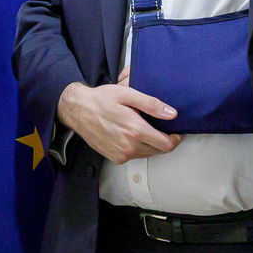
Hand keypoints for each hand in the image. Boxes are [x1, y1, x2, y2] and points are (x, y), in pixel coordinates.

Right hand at [56, 67, 182, 164]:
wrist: (77, 110)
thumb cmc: (101, 99)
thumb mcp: (127, 94)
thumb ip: (151, 104)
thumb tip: (172, 114)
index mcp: (135, 130)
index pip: (166, 144)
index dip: (175, 139)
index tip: (175, 132)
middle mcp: (129, 146)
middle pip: (159, 150)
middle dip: (163, 141)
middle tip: (159, 128)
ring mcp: (121, 154)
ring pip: (147, 154)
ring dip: (151, 145)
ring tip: (143, 129)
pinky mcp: (115, 158)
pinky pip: (135, 156)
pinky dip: (138, 148)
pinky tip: (131, 136)